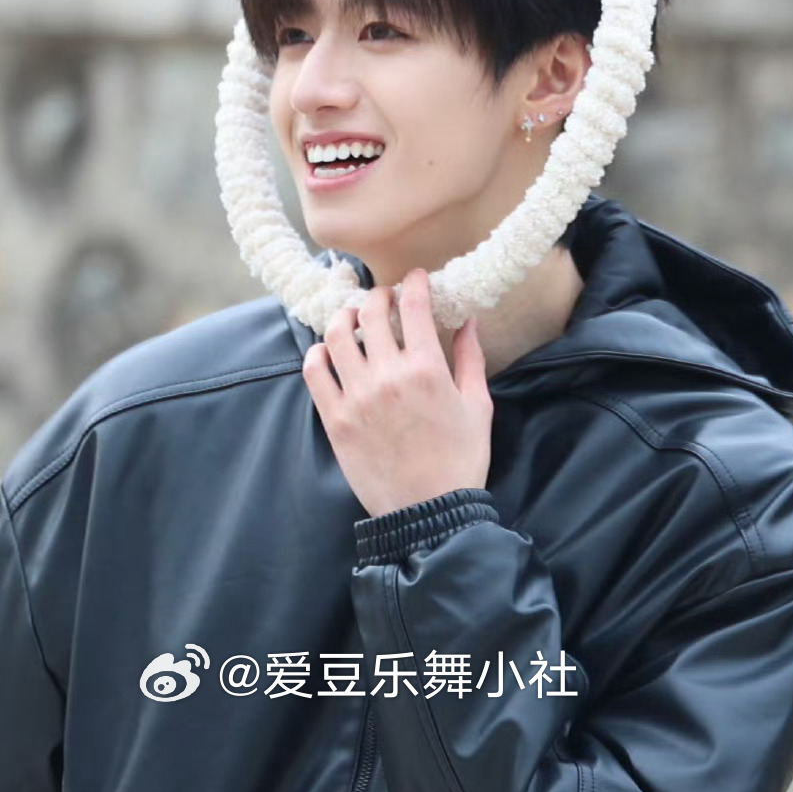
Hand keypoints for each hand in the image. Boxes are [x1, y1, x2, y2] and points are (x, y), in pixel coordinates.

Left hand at [301, 267, 491, 518]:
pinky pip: (314, 371)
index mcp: (428, 370)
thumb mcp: (479, 407)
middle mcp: (388, 377)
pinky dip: (319, 353)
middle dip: (377, 296)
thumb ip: (471, 359)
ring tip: (352, 319)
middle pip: (370, 313)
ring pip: (337, 335)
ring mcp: (356, 397)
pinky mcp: (334, 419)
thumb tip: (467, 321)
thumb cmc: (461, 461)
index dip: (413, 283)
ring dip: (344, 317)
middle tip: (382, 299)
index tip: (414, 280)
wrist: (429, 511)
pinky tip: (329, 352)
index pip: (413, 306)